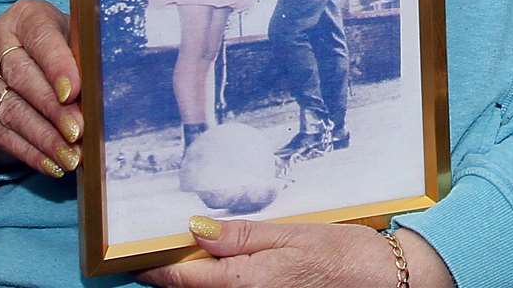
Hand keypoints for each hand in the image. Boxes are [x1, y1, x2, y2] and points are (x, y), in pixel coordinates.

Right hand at [0, 0, 82, 177]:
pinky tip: (51, 165)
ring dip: (42, 138)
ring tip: (70, 158)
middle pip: (23, 78)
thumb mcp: (74, 36)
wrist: (20, 50)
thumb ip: (84, 55)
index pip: (40, 39)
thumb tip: (104, 87)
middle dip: (53, 110)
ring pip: (9, 110)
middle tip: (78, 133)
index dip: (57, 66)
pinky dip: (28, 152)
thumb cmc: (61, 43)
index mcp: (24, 16)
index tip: (74, 91)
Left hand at [140, 220, 453, 287]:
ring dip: (195, 275)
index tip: (127, 250)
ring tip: (192, 249)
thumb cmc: (343, 254)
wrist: (385, 282)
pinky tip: (224, 261)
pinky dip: (219, 279)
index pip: (179, 278)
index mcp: (244, 282)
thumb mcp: (291, 232)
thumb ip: (240, 234)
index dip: (150, 265)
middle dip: (171, 269)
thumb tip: (192, 229)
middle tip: (158, 242)